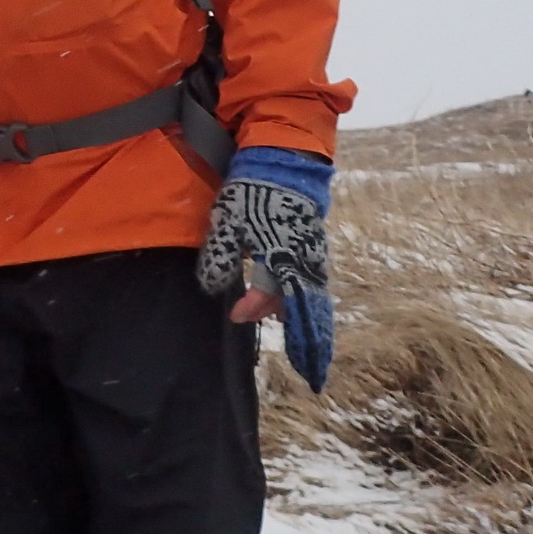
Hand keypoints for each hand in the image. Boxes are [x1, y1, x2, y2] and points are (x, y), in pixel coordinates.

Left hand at [197, 150, 335, 391]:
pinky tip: (307, 312)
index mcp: (283, 257)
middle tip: (313, 372)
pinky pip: (317, 282)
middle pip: (308, 309)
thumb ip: (221, 257)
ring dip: (312, 324)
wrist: (282, 161)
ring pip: (315, 297)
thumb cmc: (251, 191)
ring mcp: (315, 252)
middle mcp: (305, 260)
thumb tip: (214, 288)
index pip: (273, 298)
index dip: (255, 310)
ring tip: (313, 351)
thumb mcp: (227, 223)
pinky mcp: (316, 244)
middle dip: (311, 342)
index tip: (237, 316)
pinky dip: (314, 303)